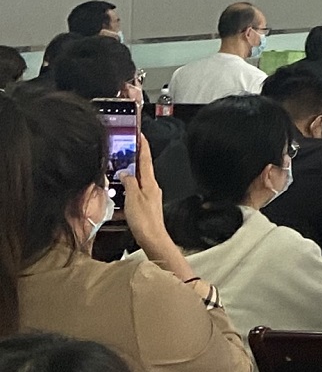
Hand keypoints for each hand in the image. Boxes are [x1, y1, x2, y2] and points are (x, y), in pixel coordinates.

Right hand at [123, 130, 169, 255]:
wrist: (152, 238)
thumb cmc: (144, 220)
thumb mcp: (133, 198)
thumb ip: (129, 182)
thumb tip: (125, 172)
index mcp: (150, 183)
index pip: (146, 159)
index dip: (143, 146)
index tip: (140, 134)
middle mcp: (152, 187)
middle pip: (143, 167)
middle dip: (135, 157)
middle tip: (126, 147)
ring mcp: (149, 196)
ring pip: (138, 179)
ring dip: (129, 172)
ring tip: (119, 166)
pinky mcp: (145, 205)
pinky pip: (135, 190)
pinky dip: (127, 186)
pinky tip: (120, 189)